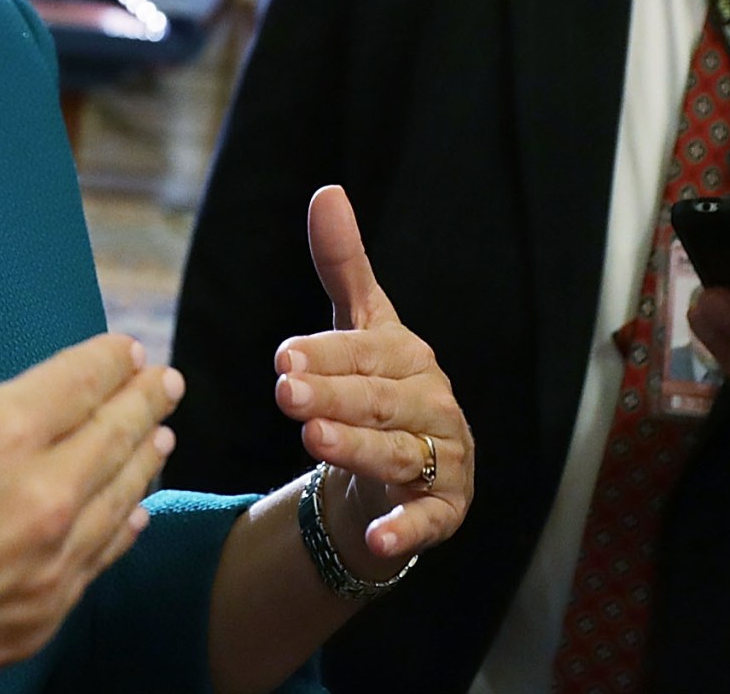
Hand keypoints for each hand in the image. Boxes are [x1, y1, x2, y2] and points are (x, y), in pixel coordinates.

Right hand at [0, 225, 182, 693]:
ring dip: (143, 462)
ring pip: (119, 503)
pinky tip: (129, 518)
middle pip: (116, 438)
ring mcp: (45, 570)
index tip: (126, 348)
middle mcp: (41, 500)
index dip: (109, 360)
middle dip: (144, 404)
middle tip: (165, 383)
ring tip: (160, 438)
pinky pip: (99, 565)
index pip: (81, 382)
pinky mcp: (35, 624)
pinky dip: (123, 531)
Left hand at [271, 186, 471, 573]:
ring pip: (398, 454)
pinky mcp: (446, 510)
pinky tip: (378, 537)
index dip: (327, 354)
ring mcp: (444, 459)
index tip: (283, 355)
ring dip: (357, 449)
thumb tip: (328, 191)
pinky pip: (429, 520)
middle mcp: (433, 405)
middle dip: (334, 397)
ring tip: (312, 440)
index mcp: (410, 358)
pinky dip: (405, 528)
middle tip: (287, 394)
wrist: (393, 473)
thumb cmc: (373, 389)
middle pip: (379, 401)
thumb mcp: (357, 328)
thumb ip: (343, 266)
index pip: (368, 352)